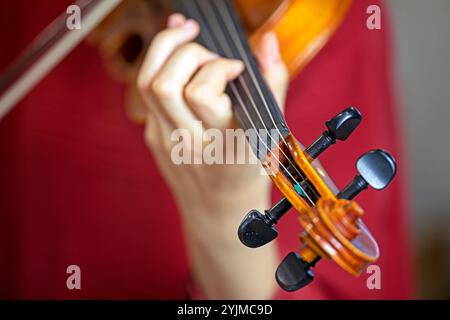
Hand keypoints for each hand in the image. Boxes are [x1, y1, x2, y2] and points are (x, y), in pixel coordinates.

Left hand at [137, 13, 287, 298]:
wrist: (218, 215)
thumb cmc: (250, 175)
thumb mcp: (270, 135)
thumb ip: (272, 85)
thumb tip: (268, 42)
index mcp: (224, 146)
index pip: (202, 94)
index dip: (218, 68)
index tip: (236, 68)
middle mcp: (189, 144)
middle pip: (165, 84)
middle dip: (188, 52)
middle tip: (210, 54)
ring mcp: (165, 142)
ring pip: (146, 84)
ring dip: (165, 50)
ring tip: (188, 37)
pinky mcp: (153, 137)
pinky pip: (147, 92)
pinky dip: (162, 65)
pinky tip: (181, 60)